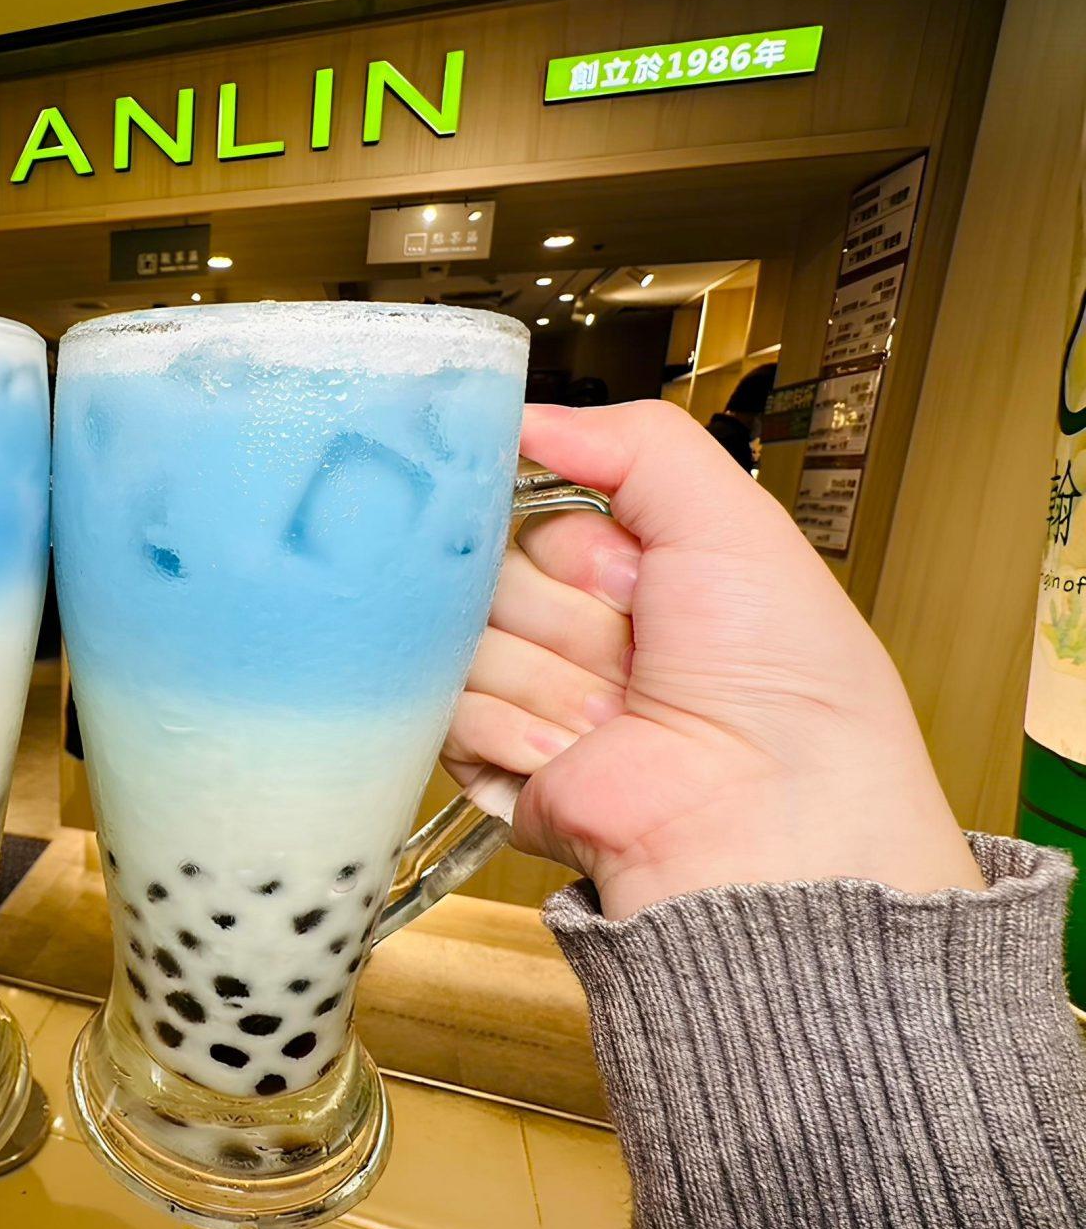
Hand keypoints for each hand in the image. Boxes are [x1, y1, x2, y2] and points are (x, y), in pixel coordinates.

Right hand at [443, 400, 980, 918]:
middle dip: (564, 612)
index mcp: (633, 581)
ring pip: (465, 644)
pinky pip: (445, 713)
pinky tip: (573, 751)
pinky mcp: (497, 767)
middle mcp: (580, 639)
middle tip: (634, 651)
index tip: (634, 580)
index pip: (533, 522)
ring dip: (549, 676)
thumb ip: (631, 441)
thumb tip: (523, 415)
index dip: (578, 549)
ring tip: (618, 714)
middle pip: (491, 579)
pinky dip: (512, 728)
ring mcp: (535, 703)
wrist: (767, 812)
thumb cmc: (783, 678)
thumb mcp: (730, 518)